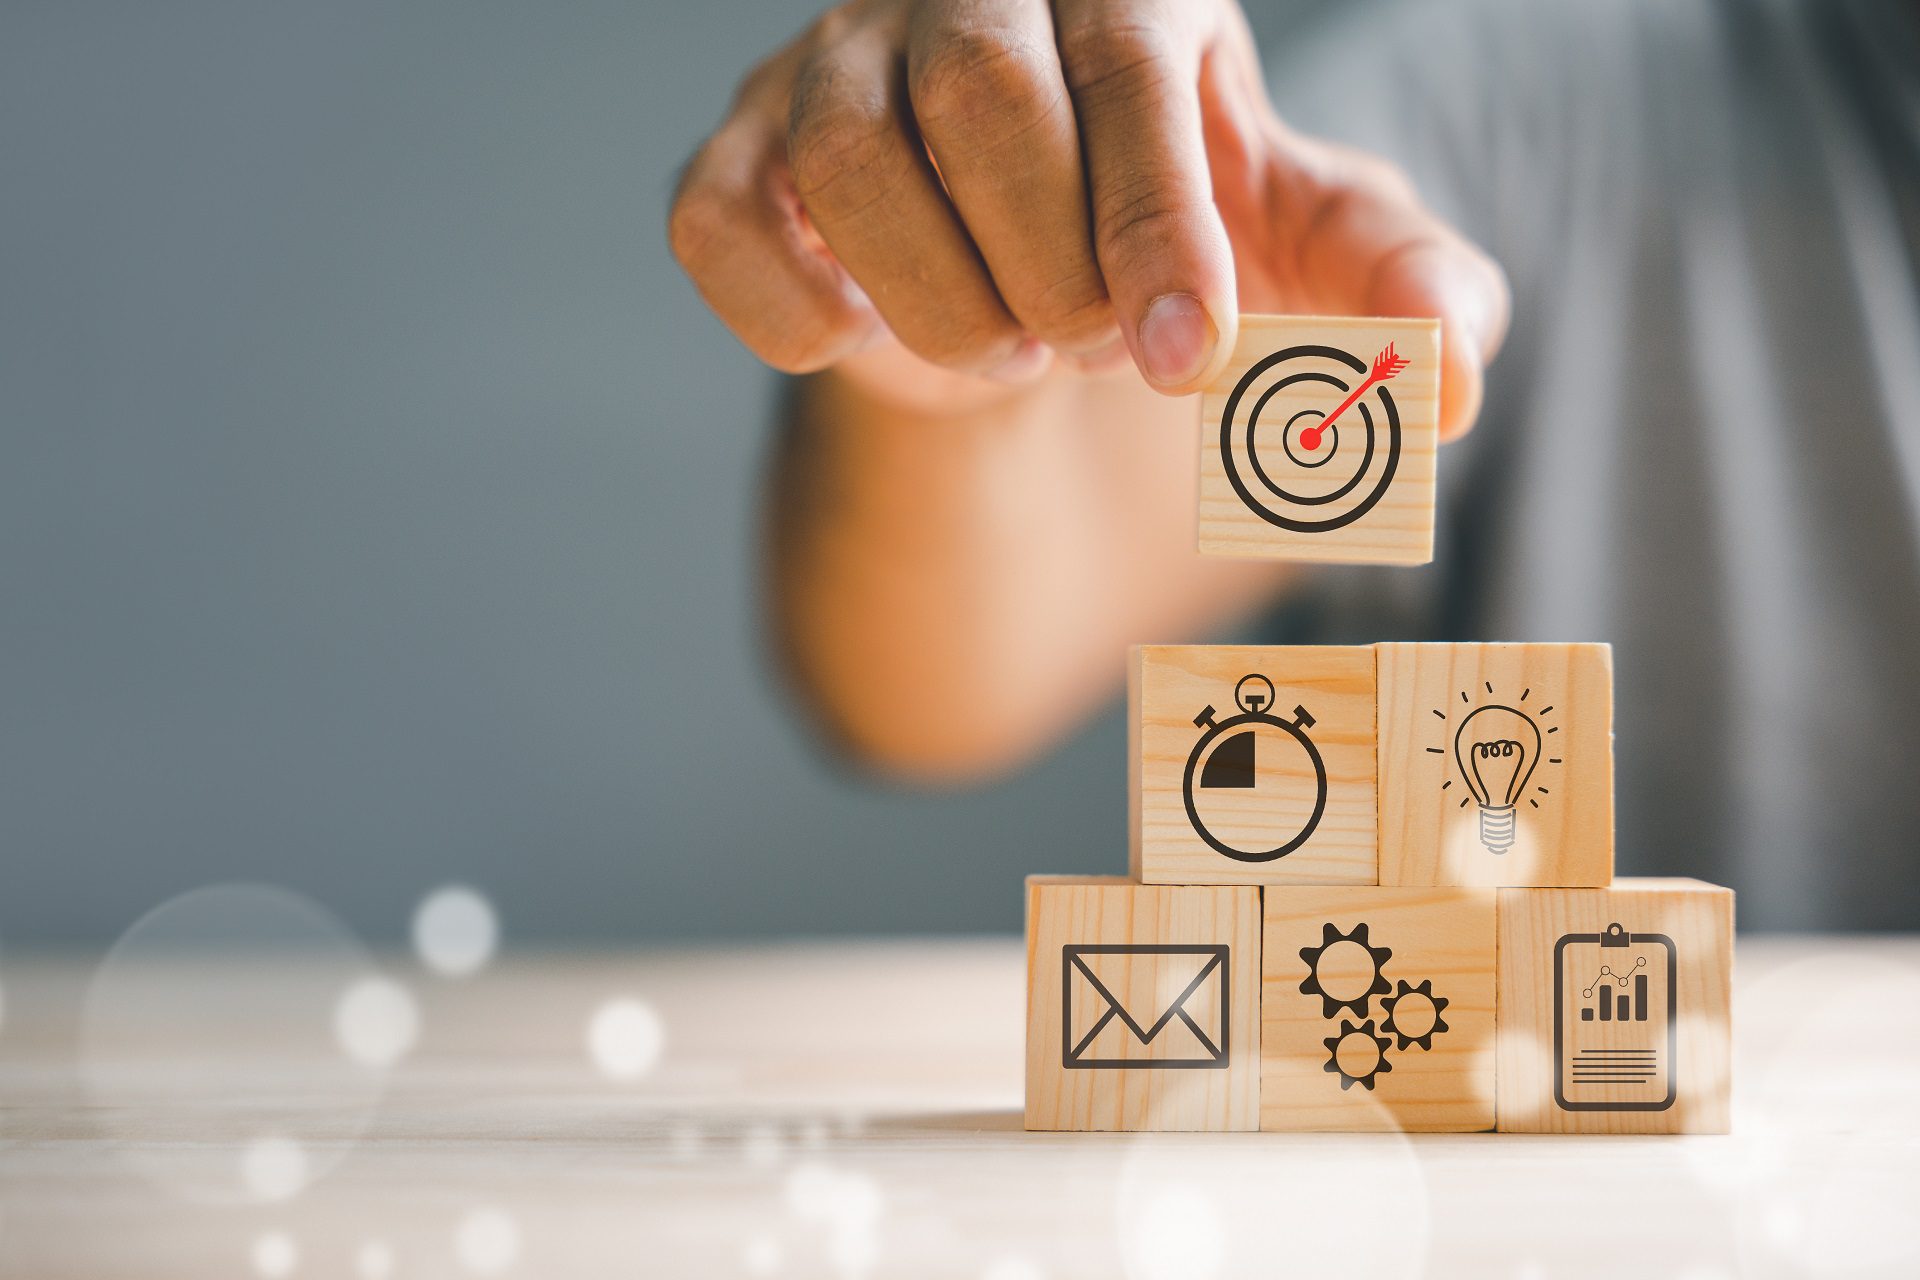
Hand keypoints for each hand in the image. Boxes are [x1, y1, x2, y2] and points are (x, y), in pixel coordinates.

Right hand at [670, 0, 1506, 431]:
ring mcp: (827, 69)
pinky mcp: (737, 161)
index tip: (1188, 363)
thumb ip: (1399, 285)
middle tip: (1092, 346)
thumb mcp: (1301, 253)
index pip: (1127, 55)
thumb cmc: (1167, 240)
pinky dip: (794, 316)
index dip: (1157, 220)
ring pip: (848, 160)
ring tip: (1006, 343)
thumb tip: (1451, 372)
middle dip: (1054, 263)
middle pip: (980, 89)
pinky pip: (720, 226)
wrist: (1016, 280)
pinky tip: (862, 340)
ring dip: (944, 303)